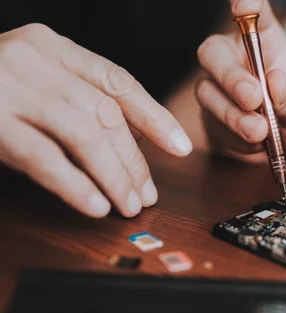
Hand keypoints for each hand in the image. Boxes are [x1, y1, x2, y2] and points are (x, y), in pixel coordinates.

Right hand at [0, 24, 191, 217]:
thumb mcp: (34, 77)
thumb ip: (77, 97)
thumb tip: (134, 140)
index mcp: (51, 46)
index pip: (117, 81)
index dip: (154, 116)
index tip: (180, 146)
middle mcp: (32, 60)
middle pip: (105, 113)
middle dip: (133, 159)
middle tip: (148, 192)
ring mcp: (8, 89)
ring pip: (83, 134)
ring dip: (113, 176)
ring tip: (129, 204)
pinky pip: (44, 159)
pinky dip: (76, 185)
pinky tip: (95, 205)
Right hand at [195, 0, 285, 163]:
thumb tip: (274, 82)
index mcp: (264, 41)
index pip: (253, 15)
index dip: (246, 3)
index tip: (245, 3)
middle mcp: (234, 58)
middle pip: (213, 53)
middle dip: (231, 77)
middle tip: (254, 98)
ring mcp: (217, 88)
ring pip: (207, 92)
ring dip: (232, 115)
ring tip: (259, 131)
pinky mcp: (210, 118)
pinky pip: (213, 126)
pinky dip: (234, 138)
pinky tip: (256, 144)